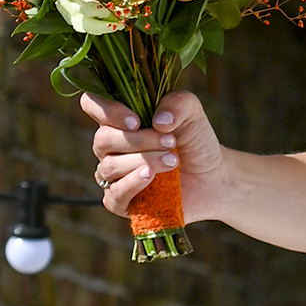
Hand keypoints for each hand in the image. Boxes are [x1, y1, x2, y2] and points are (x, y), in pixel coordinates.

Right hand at [82, 87, 230, 230]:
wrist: (213, 177)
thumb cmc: (196, 142)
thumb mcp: (192, 113)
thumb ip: (177, 103)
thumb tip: (158, 121)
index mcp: (120, 120)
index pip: (92, 106)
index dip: (107, 110)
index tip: (136, 120)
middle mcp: (111, 147)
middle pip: (102, 139)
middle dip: (138, 140)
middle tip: (171, 141)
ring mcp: (114, 175)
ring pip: (110, 166)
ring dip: (143, 161)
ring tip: (173, 160)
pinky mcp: (122, 202)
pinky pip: (113, 195)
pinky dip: (132, 184)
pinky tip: (151, 176)